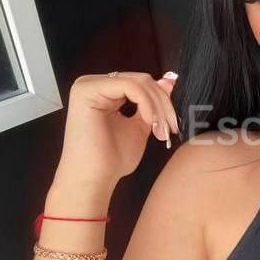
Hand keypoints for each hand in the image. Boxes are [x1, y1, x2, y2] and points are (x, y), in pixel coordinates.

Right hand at [54, 71, 179, 188]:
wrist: (93, 180)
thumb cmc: (112, 159)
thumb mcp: (141, 125)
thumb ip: (152, 103)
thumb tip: (170, 80)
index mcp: (105, 91)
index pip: (143, 84)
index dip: (163, 101)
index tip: (173, 124)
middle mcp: (94, 84)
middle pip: (143, 81)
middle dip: (163, 104)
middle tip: (171, 128)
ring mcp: (88, 85)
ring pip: (139, 83)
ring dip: (158, 107)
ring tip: (161, 130)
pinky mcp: (86, 90)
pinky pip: (130, 87)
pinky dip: (147, 104)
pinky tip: (150, 122)